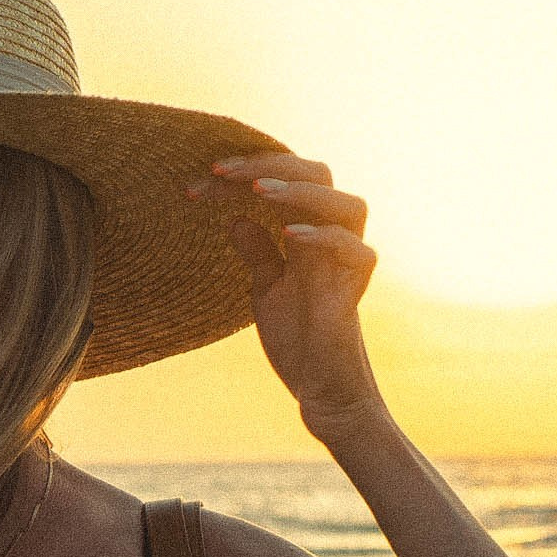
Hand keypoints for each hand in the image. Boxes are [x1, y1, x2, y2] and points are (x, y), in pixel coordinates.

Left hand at [184, 151, 387, 444]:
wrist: (320, 390)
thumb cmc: (298, 341)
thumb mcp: (266, 290)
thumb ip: (257, 253)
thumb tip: (235, 218)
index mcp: (308, 234)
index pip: (284, 181)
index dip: (245, 173)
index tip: (200, 180)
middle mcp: (332, 240)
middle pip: (318, 176)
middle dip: (268, 165)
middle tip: (219, 170)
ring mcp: (347, 263)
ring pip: (347, 205)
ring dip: (301, 191)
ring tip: (258, 190)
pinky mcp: (355, 292)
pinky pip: (356, 252)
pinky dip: (324, 238)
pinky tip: (289, 235)